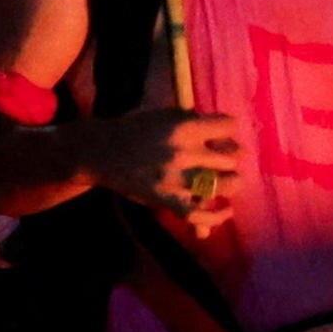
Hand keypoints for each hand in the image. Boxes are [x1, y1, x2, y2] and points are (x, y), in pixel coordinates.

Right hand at [100, 104, 247, 233]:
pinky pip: (198, 214)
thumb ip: (198, 122)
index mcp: (184, 126)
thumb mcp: (167, 115)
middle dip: (229, 157)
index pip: (230, 126)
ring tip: (226, 180)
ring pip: (223, 185)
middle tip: (219, 160)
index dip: (228, 131)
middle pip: (231, 157)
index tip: (222, 135)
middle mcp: (183, 152)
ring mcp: (174, 178)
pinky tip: (227, 210)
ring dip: (229, 183)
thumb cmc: (136, 130)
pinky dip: (216, 217)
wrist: (99, 150)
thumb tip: (233, 134)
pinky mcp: (164, 198)